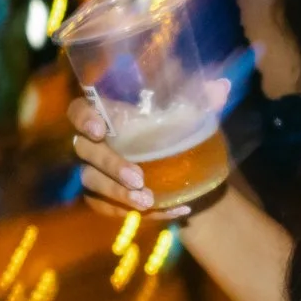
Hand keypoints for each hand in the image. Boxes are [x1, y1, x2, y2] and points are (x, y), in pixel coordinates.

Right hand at [68, 98, 193, 221]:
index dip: (83, 119)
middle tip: (138, 178)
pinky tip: (168, 212)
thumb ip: (202, 99)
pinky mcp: (101, 199)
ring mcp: (94, 173)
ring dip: (118, 194)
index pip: (78, 110)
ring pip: (92, 183)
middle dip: (111, 165)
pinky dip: (135, 213)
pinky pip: (107, 209)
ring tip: (148, 201)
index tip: (100, 130)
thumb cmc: (176, 133)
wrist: (184, 169)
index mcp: (107, 115)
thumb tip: (221, 87)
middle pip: (86, 152)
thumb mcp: (190, 115)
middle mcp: (94, 143)